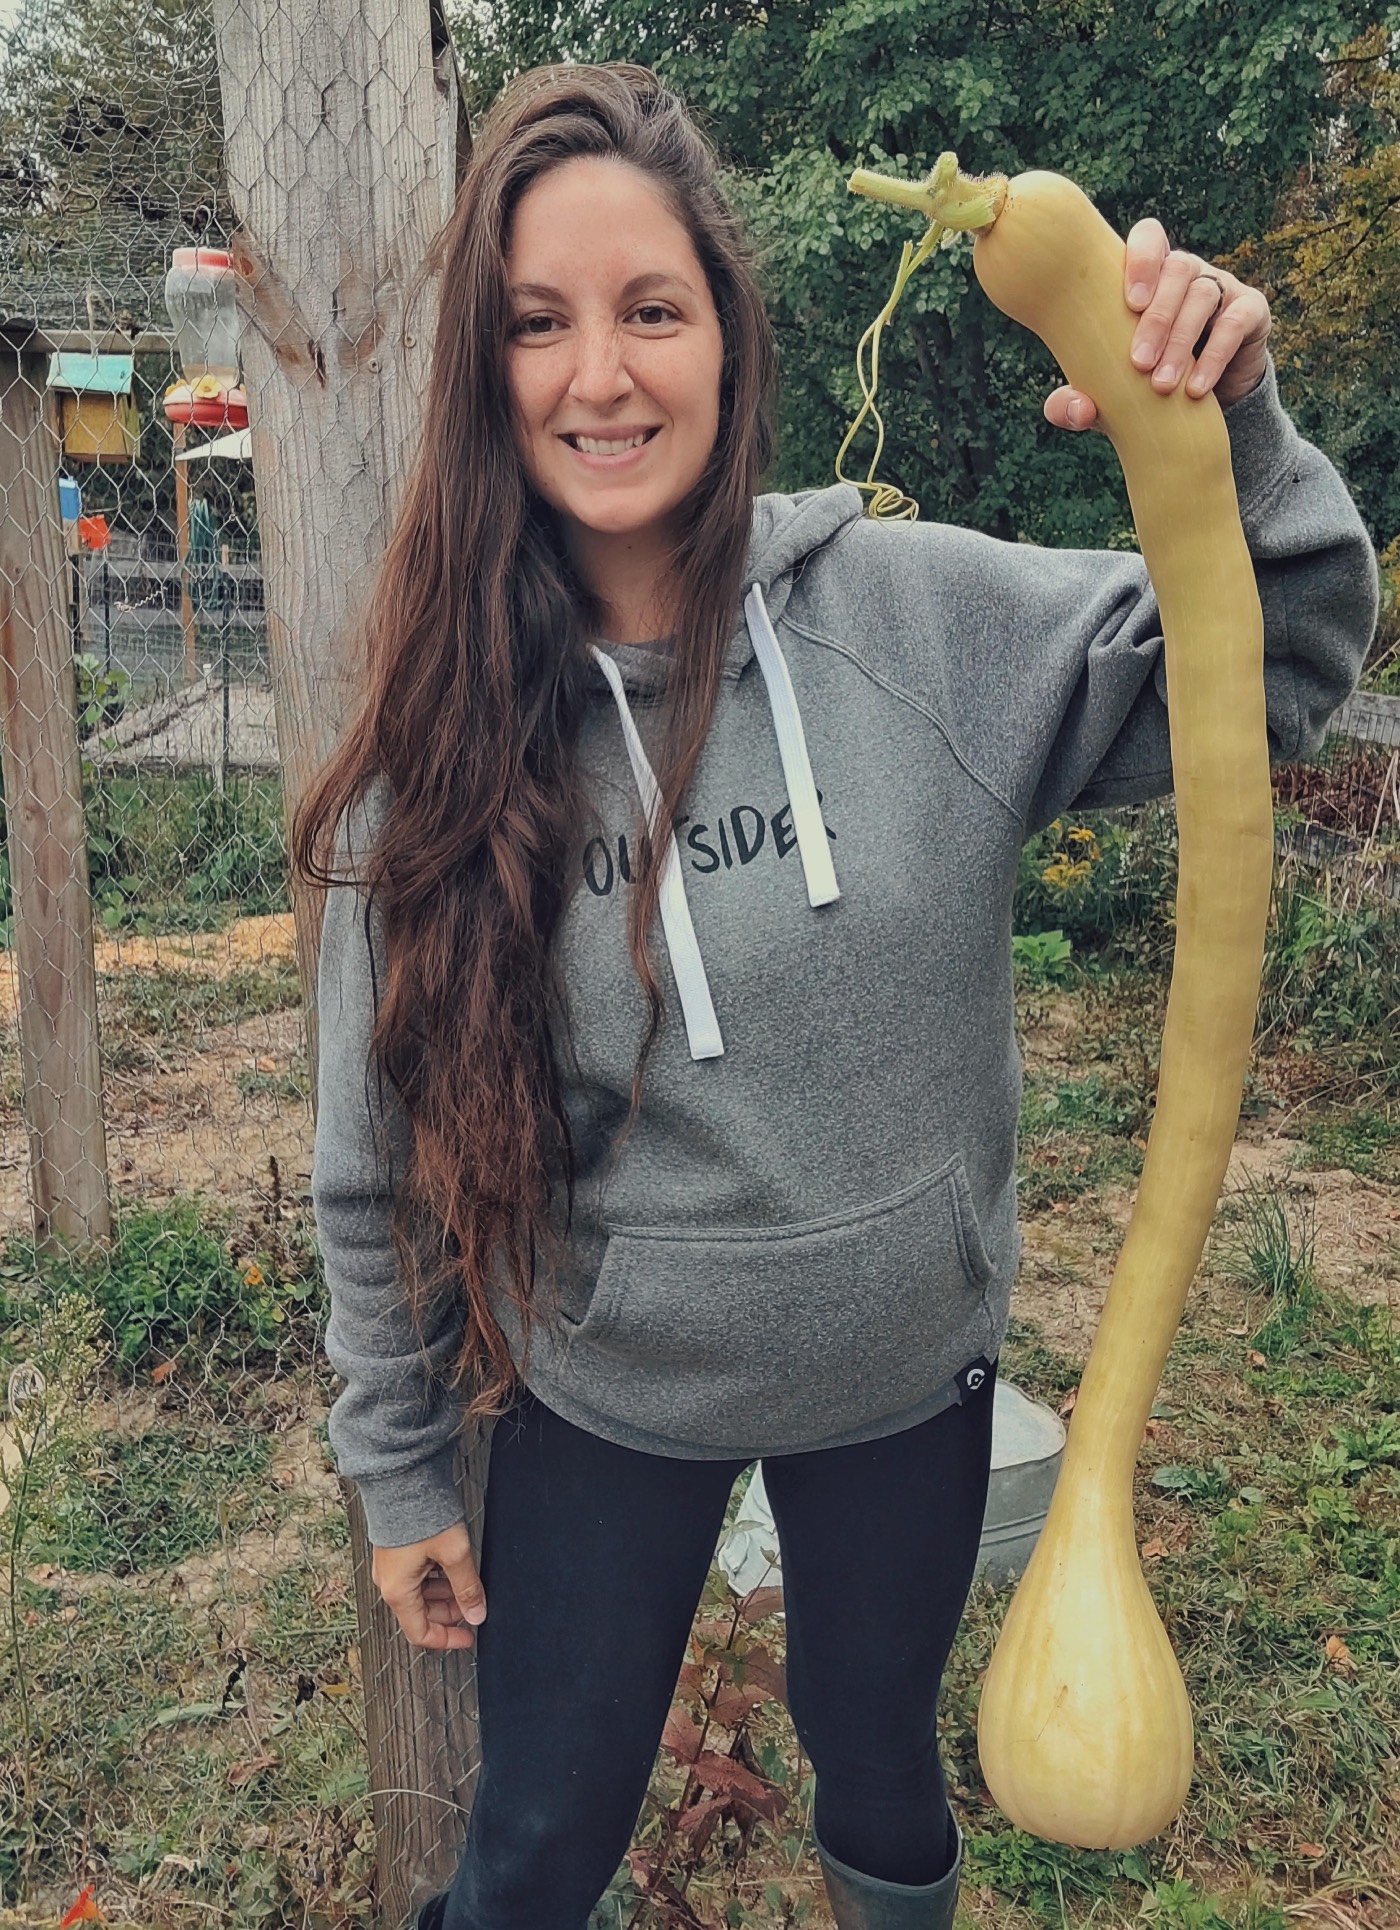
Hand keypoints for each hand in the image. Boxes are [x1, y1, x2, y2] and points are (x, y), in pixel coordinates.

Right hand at [372, 1519, 486, 1650]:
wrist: (403, 1478)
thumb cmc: (421, 1513)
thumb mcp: (454, 1553)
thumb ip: (467, 1588)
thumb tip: (477, 1614)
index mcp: (399, 1591)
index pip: (421, 1633)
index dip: (448, 1639)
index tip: (469, 1636)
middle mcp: (389, 1583)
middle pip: (422, 1614)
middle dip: (450, 1613)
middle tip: (474, 1603)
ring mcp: (391, 1567)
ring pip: (421, 1594)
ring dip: (445, 1594)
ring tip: (468, 1582)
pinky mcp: (396, 1552)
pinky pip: (417, 1576)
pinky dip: (436, 1578)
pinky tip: (454, 1566)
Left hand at [1045, 218, 1271, 432]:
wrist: (1201, 409)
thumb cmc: (1141, 388)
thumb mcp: (1109, 398)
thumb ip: (1081, 403)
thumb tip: (1075, 412)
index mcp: (1150, 276)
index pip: (1149, 237)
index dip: (1141, 258)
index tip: (1130, 303)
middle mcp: (1187, 272)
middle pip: (1176, 269)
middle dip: (1156, 317)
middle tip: (1138, 362)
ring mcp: (1222, 286)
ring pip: (1203, 295)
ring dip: (1180, 340)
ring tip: (1162, 385)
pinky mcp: (1251, 311)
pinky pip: (1236, 322)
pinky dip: (1215, 356)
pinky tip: (1197, 389)